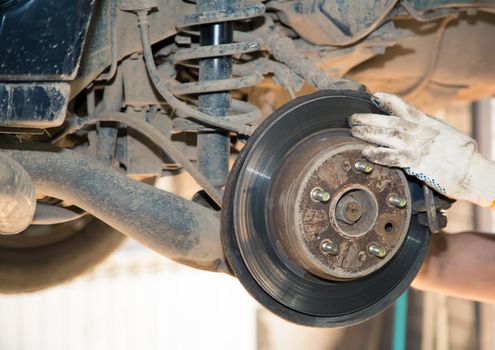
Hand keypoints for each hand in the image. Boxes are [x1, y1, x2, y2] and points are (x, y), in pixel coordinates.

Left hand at [349, 92, 494, 207]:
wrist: (471, 170)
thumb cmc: (462, 154)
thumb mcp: (445, 132)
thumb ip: (427, 128)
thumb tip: (416, 125)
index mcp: (427, 123)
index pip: (404, 107)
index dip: (387, 101)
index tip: (374, 96)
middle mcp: (420, 132)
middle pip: (389, 121)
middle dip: (369, 118)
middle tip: (353, 118)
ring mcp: (417, 146)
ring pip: (387, 136)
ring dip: (369, 133)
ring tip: (354, 131)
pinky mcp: (416, 163)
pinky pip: (392, 157)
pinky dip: (378, 154)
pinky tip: (366, 152)